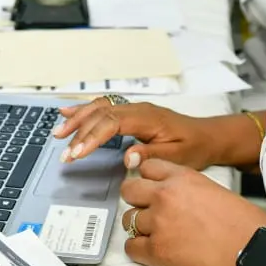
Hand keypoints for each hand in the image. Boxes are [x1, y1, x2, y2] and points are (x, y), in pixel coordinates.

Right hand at [54, 100, 217, 170]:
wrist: (207, 137)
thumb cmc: (194, 147)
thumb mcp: (177, 158)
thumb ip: (151, 156)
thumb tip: (127, 157)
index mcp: (147, 118)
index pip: (112, 123)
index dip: (92, 137)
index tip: (78, 152)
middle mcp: (138, 109)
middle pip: (101, 114)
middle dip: (79, 132)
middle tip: (65, 152)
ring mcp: (133, 109)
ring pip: (99, 108)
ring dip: (77, 120)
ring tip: (58, 134)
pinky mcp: (131, 113)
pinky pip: (104, 107)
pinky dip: (84, 110)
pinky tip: (68, 113)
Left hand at [121, 159, 265, 265]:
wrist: (254, 252)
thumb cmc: (245, 225)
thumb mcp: (215, 191)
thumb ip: (189, 190)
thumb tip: (179, 201)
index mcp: (182, 177)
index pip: (147, 167)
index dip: (148, 180)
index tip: (151, 189)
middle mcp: (165, 195)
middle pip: (129, 191)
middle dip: (136, 201)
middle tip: (147, 212)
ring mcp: (159, 223)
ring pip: (128, 220)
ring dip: (139, 228)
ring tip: (156, 236)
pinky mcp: (157, 251)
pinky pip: (132, 248)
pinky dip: (139, 251)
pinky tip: (152, 252)